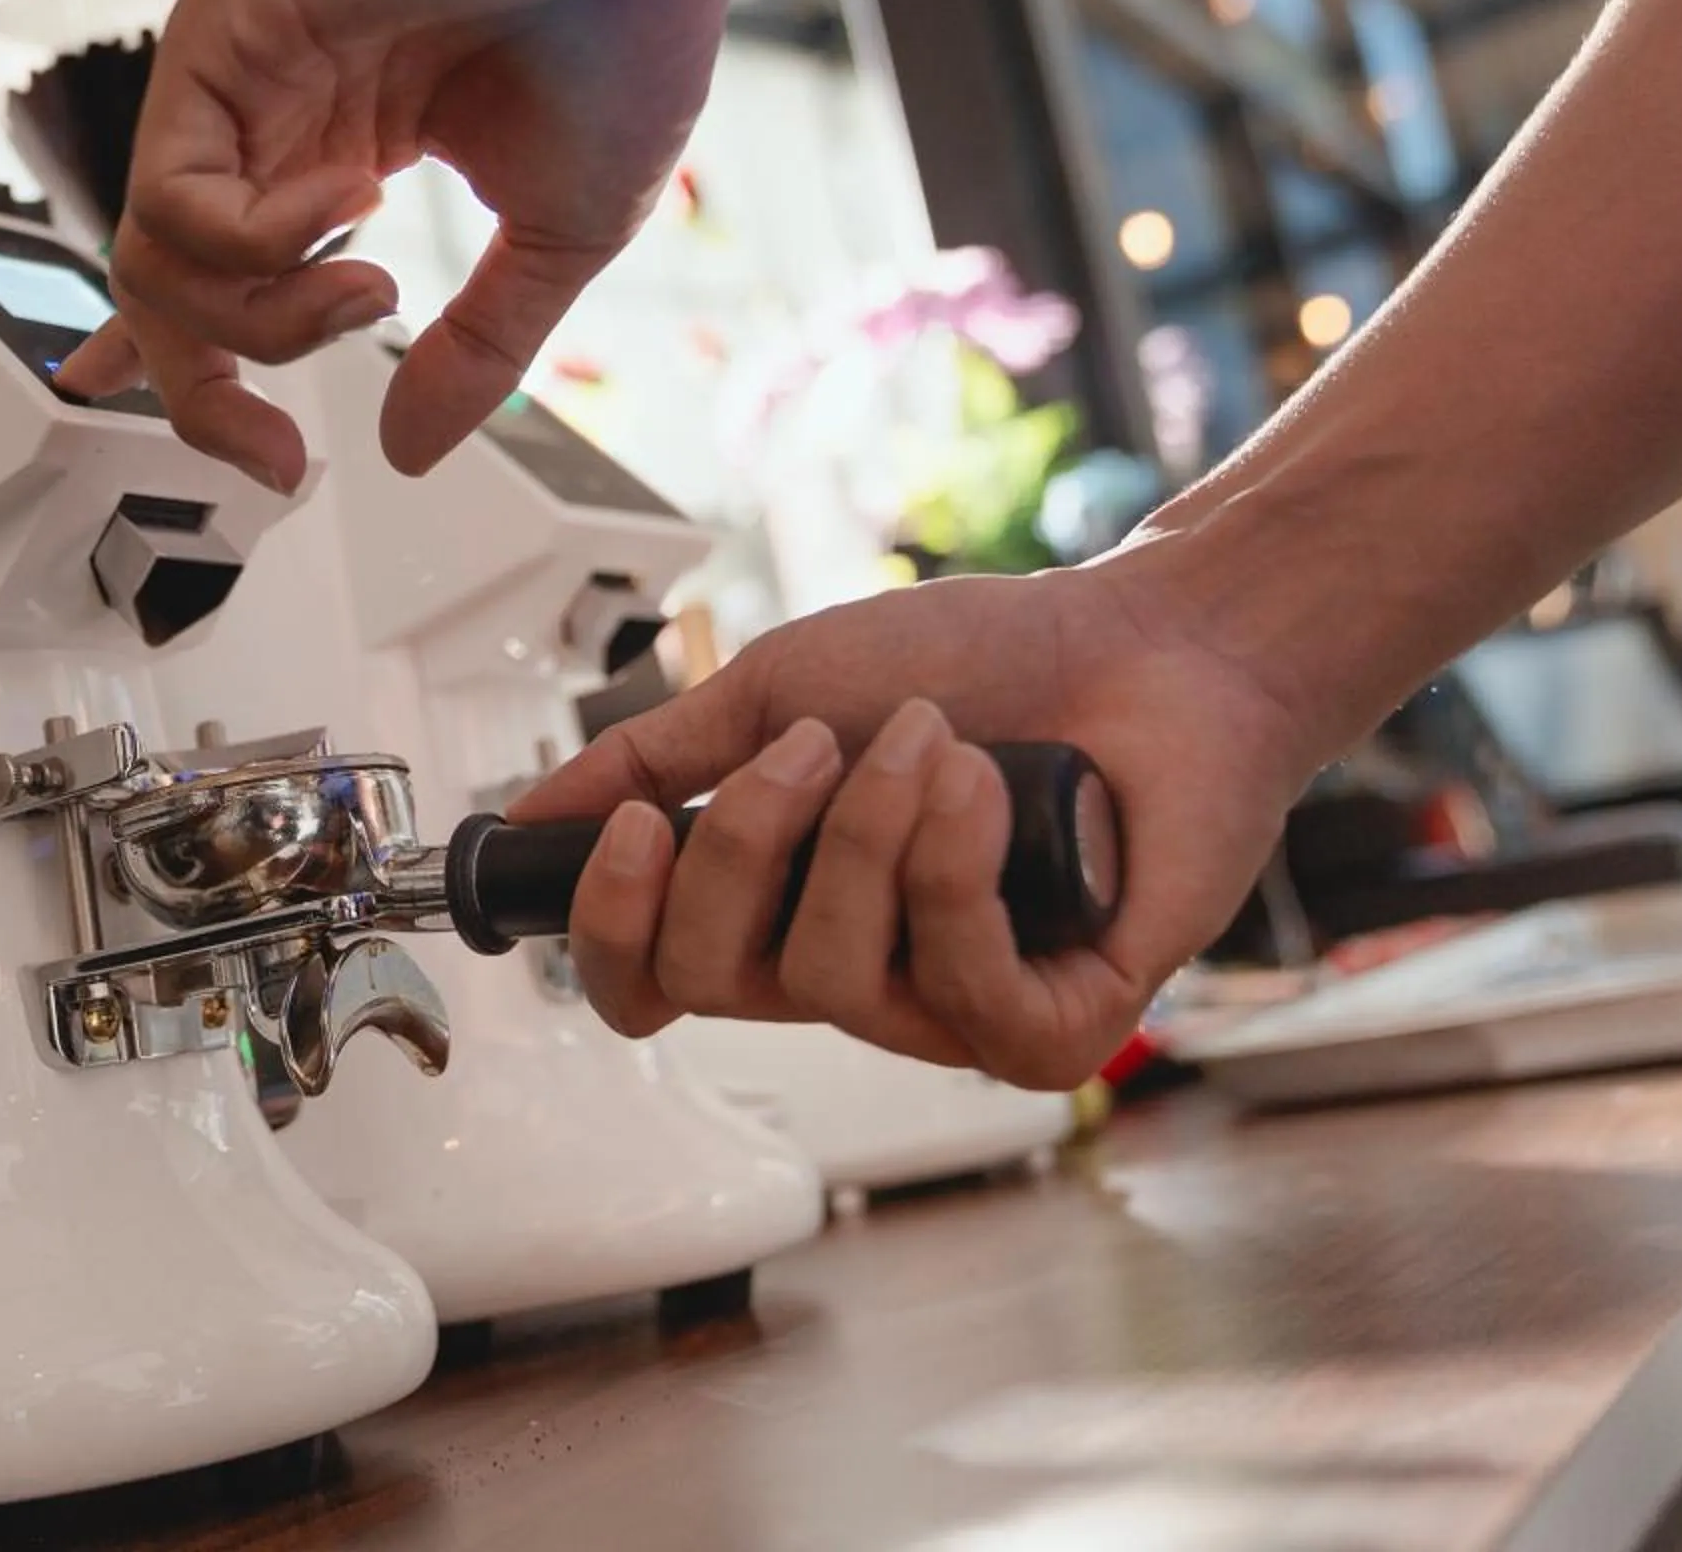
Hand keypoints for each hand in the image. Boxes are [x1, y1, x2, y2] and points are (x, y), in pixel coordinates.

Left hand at [50, 0, 754, 490]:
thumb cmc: (623, 17)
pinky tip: (351, 202)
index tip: (264, 459)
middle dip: (203, 393)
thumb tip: (407, 448)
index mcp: (338, 147)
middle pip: (162, 289)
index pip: (216, 275)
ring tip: (368, 292)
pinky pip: (176, 190)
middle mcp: (272, 110)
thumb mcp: (560, 232)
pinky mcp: (221, 25)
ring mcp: (239, 69)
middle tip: (277, 453)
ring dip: (261, 321)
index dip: (199, 374)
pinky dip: (257, 238)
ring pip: (155, 255)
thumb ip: (476, 349)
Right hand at [523, 562, 1315, 1089]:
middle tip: (822, 747)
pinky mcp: (1046, 1033)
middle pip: (713, 978)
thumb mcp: (780, 690)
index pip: (644, 982)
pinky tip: (988, 799)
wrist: (1151, 649)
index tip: (635, 831)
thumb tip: (530, 811)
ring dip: (874, 835)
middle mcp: (847, 976)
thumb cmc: (987, 665)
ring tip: (939, 748)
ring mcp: (943, 1014)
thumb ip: (653, 757)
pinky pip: (956, 991)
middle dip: (752, 845)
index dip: (612, 928)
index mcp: (774, 907)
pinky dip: (959, 875)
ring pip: (829, 979)